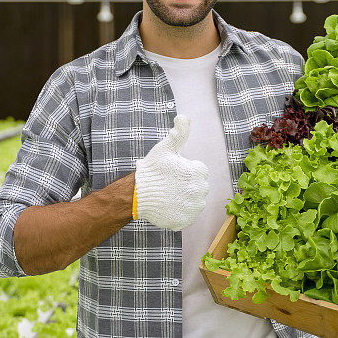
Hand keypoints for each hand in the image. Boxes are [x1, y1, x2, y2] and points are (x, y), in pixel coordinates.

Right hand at [133, 115, 208, 230]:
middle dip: (186, 184)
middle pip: (197, 186)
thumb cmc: (152, 169)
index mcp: (199, 172)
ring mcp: (193, 208)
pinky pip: (187, 215)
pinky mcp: (186, 221)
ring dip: (184, 198)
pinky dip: (179, 212)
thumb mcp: (166, 148)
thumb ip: (179, 132)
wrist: (136, 194)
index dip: (185, 170)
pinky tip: (168, 205)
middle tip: (169, 183)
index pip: (198, 171)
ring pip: (193, 201)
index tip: (173, 172)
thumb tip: (183, 116)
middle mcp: (201, 191)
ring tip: (169, 194)